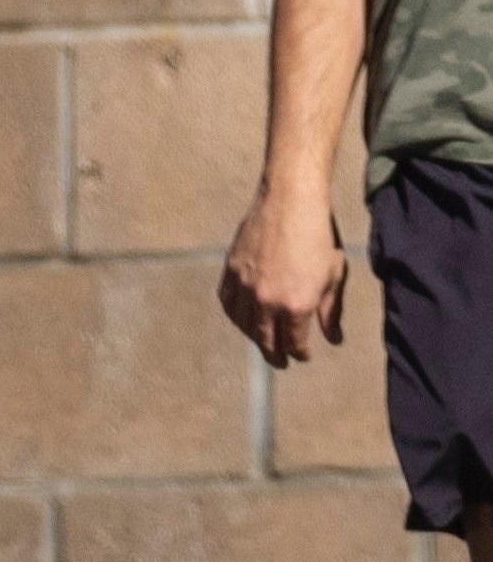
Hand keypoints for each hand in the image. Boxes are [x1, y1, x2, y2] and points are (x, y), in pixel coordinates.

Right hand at [219, 185, 346, 367]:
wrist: (291, 201)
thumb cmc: (318, 236)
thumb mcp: (334, 275)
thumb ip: (331, 312)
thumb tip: (334, 339)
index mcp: (296, 305)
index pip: (294, 343)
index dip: (299, 353)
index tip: (302, 356)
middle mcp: (267, 301)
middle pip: (266, 341)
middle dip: (276, 354)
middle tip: (281, 361)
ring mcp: (245, 287)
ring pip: (244, 325)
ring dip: (254, 337)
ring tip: (262, 341)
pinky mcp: (231, 272)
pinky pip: (228, 304)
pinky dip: (235, 315)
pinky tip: (242, 318)